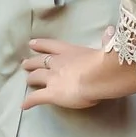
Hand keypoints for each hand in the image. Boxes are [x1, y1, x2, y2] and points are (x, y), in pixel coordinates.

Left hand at [20, 34, 135, 110]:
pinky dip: (29, 102)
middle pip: (40, 61)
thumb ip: (106, 41)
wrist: (98, 75)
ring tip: (27, 80)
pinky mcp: (51, 94)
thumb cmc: (105, 61)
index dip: (41, 44)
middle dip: (32, 62)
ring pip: (35, 77)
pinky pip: (36, 98)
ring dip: (30, 78)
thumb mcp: (106, 49)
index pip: (52, 46)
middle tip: (25, 64)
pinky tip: (24, 106)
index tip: (32, 44)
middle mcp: (58, 63)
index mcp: (70, 51)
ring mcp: (52, 78)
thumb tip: (111, 31)